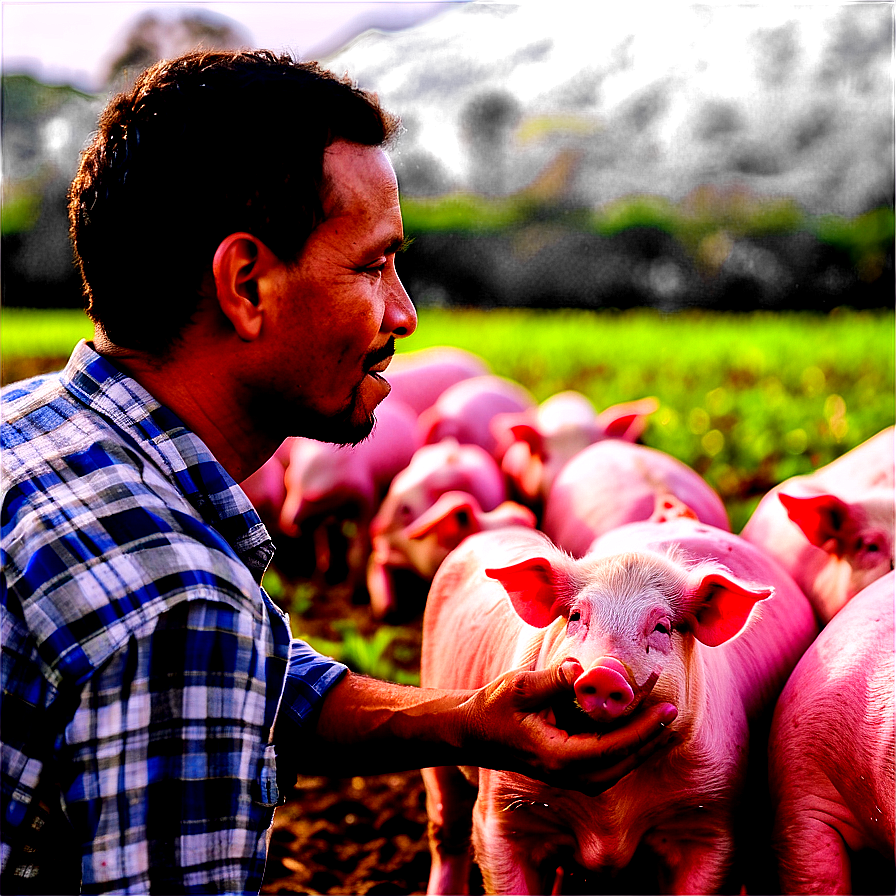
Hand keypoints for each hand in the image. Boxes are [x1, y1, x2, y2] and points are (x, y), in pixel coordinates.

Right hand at [459, 659, 677, 795]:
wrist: (472, 733)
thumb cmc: (493, 707)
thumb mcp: (519, 687)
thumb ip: (553, 679)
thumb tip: (582, 669)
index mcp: (558, 757)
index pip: (612, 746)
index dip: (642, 727)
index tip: (664, 706)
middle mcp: (568, 774)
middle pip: (622, 761)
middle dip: (650, 736)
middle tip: (672, 710)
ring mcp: (568, 776)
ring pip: (618, 766)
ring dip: (641, 743)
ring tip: (663, 719)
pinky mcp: (568, 771)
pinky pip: (607, 763)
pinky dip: (626, 747)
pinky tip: (638, 728)